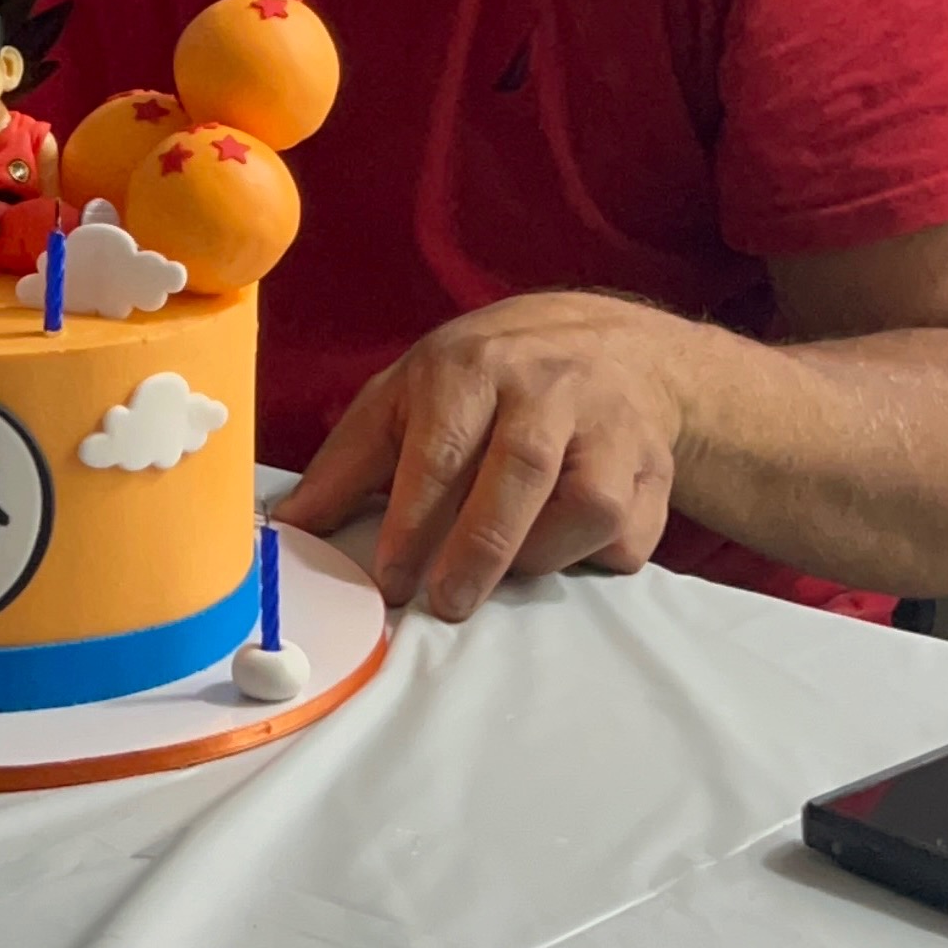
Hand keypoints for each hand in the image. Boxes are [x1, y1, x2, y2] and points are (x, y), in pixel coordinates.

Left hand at [275, 293, 683, 619]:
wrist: (612, 344)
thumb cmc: (487, 378)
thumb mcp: (409, 393)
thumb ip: (351, 460)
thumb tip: (291, 526)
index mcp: (475, 365)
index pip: (443, 445)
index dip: (414, 518)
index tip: (391, 577)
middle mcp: (550, 387)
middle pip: (520, 472)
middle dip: (478, 548)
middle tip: (444, 603)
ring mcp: (614, 427)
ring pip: (587, 507)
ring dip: (538, 555)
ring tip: (501, 572)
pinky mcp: (656, 470)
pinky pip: (631, 535)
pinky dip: (595, 559)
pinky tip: (563, 551)